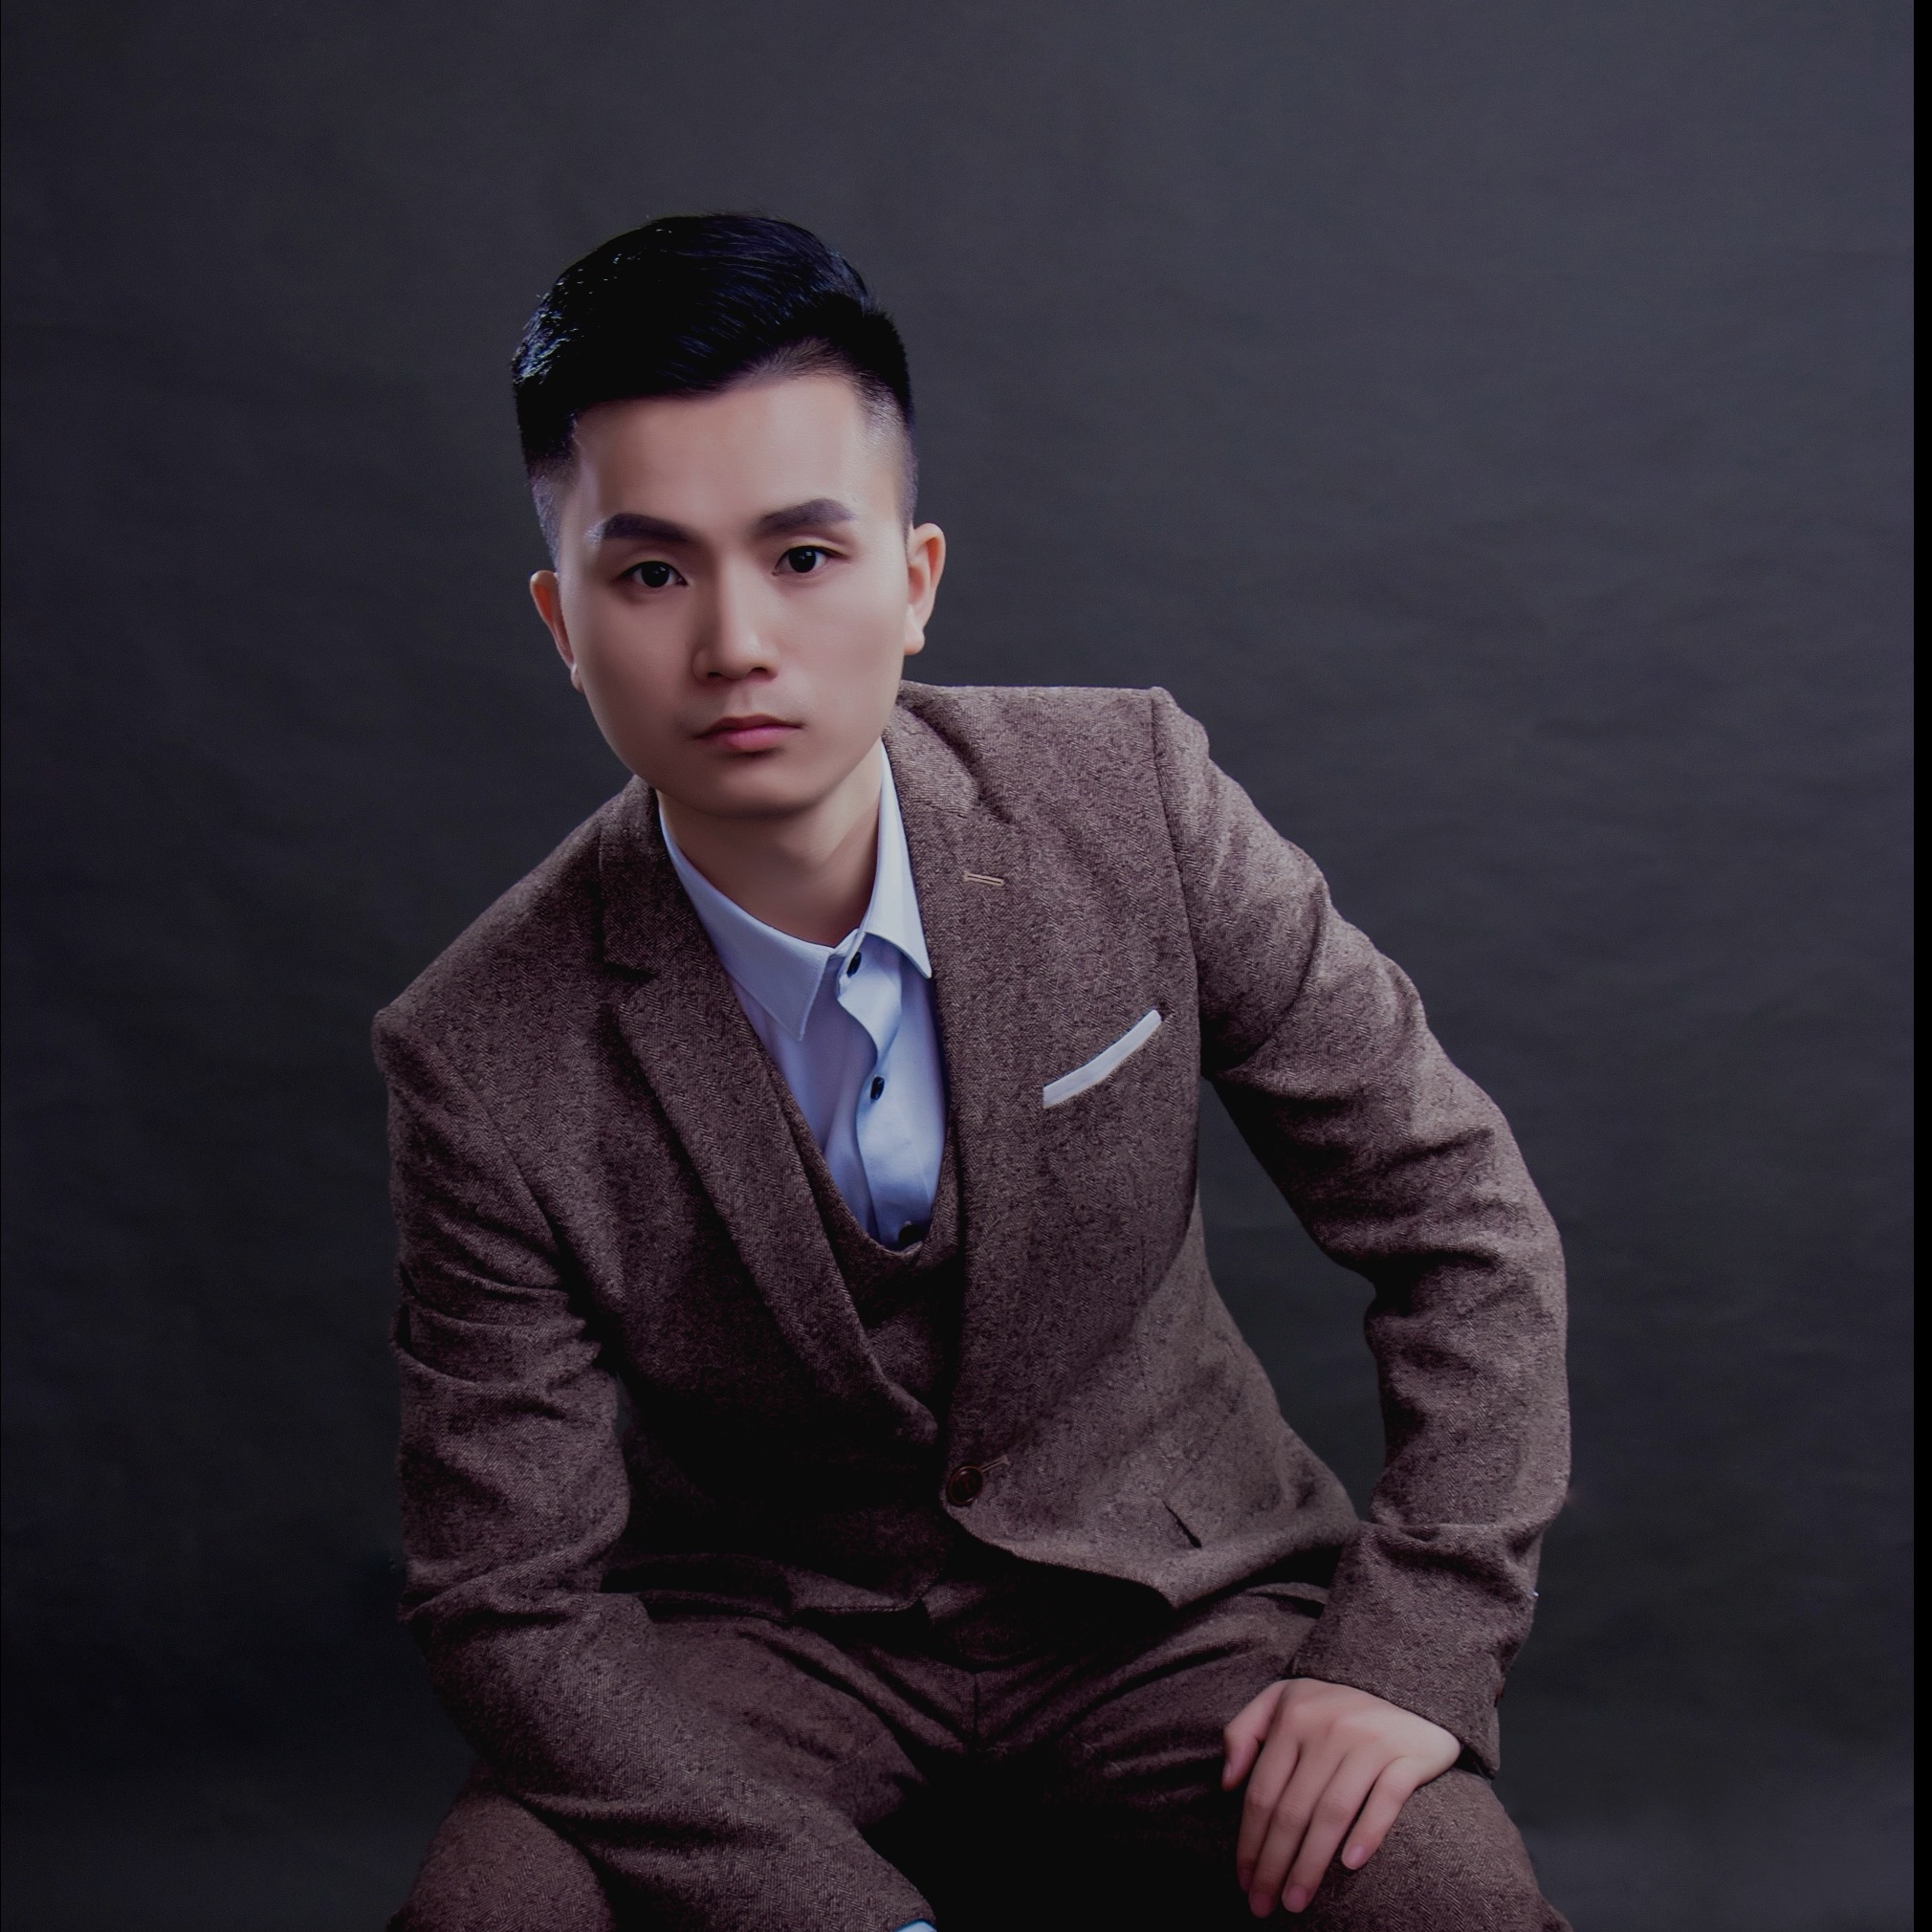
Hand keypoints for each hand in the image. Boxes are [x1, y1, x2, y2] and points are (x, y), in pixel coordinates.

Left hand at [1221, 1676, 1459, 1916]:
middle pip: (1293, 1809)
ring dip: (1311, 1863)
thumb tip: (1227, 1783)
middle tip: (1264, 1905)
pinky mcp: (1407, 1755)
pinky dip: (1367, 1832)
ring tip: (1297, 1900)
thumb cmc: (1332, 1706)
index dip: (1249, 1840)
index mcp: (1293, 1716)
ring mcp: (1369, 1741)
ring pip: (1332, 1813)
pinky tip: (1350, 1864)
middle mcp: (1329, 1728)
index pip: (1263, 1791)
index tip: (1243, 1879)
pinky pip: (1385, 1799)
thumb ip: (1244, 1733)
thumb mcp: (1281, 1701)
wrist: (1406, 1687)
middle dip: (1274, 1864)